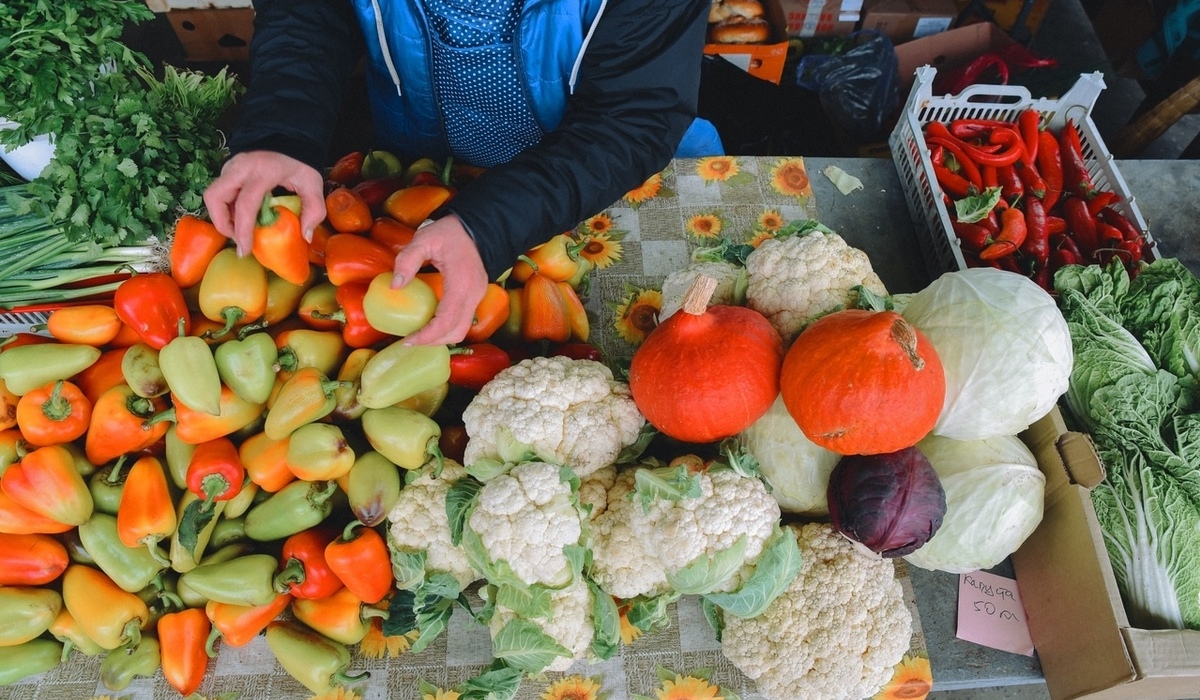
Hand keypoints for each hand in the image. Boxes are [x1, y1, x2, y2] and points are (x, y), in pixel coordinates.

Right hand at [203, 151, 326, 255]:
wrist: (288, 135)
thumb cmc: (299, 161)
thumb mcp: (312, 183)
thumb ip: (313, 210)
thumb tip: (305, 237)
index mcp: (262, 171)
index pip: (245, 204)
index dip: (242, 230)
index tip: (244, 250)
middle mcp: (240, 167)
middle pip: (215, 197)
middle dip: (223, 223)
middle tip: (239, 238)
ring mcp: (231, 165)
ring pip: (213, 195)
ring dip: (222, 216)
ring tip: (241, 228)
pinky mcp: (227, 168)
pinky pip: (220, 191)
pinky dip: (227, 207)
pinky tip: (242, 215)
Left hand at [392, 216, 488, 345]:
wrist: (478, 226)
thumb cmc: (451, 232)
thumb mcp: (424, 239)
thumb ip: (407, 260)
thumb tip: (394, 287)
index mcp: (461, 284)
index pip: (445, 321)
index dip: (426, 336)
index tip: (408, 340)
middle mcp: (473, 295)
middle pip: (456, 332)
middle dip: (433, 341)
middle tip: (410, 341)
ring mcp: (477, 297)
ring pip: (462, 330)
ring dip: (441, 338)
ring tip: (420, 335)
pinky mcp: (476, 296)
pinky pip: (463, 320)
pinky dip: (447, 328)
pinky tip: (430, 324)